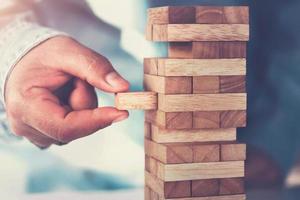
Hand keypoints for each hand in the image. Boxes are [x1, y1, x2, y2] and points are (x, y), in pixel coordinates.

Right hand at [5, 36, 129, 147]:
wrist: (26, 60)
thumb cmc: (43, 54)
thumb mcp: (70, 51)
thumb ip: (96, 68)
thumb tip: (123, 88)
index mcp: (25, 106)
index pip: (66, 126)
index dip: (97, 121)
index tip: (122, 112)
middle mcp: (26, 126)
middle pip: (75, 127)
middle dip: (85, 100)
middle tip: (76, 78)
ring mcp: (35, 134)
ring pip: (77, 128)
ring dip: (81, 105)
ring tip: (66, 85)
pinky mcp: (45, 134)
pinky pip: (74, 128)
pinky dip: (77, 112)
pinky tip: (65, 97)